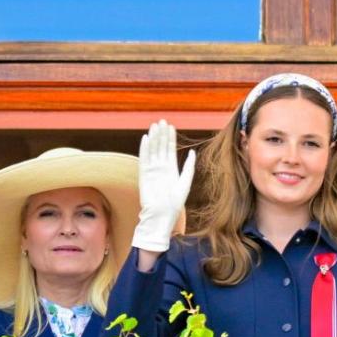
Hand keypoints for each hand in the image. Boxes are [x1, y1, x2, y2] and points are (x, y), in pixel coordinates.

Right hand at [133, 120, 195, 251]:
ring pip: (152, 150)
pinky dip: (144, 148)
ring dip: (153, 138)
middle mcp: (161, 168)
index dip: (170, 138)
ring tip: (154, 126)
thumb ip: (189, 167)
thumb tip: (193, 152)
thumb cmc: (175, 202)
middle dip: (161, 134)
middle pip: (161, 147)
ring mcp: (152, 170)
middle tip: (162, 121)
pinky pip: (144, 159)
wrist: (162, 215)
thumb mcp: (185, 182)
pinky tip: (146, 138)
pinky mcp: (144, 175)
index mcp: (171, 169)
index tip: (171, 126)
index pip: (170, 150)